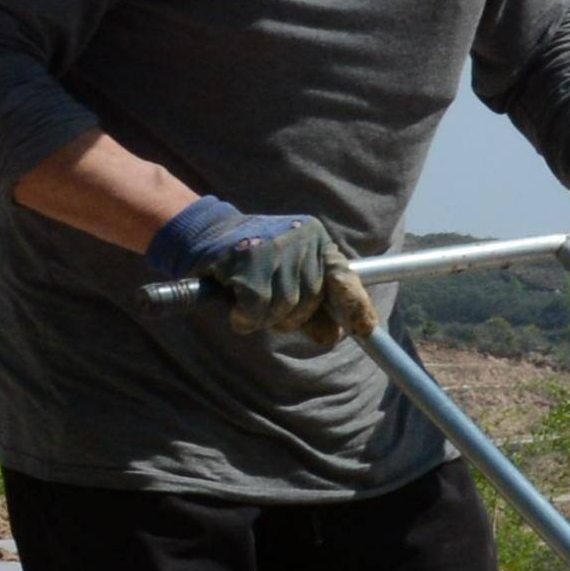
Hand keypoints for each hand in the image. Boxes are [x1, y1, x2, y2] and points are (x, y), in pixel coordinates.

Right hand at [152, 197, 377, 345]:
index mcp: (317, 241)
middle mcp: (302, 239)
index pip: (343, 277)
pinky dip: (244, 317)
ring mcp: (276, 247)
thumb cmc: (249, 262)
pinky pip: (256, 309)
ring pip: (284, 308)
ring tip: (247, 299)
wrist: (205, 234)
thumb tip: (333, 336)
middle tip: (264, 303)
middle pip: (309, 301)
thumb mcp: (286, 277)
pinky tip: (235, 305)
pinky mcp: (249, 261)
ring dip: (263, 317)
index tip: (364, 329)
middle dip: (287, 315)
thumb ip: (310, 304)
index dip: (354, 305)